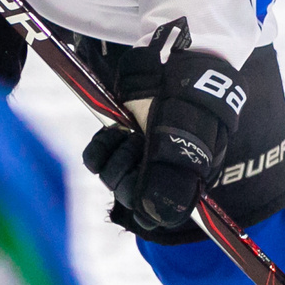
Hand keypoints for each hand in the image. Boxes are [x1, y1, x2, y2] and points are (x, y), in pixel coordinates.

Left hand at [81, 20, 245, 234]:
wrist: (176, 66)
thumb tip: (152, 218)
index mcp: (183, 182)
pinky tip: (114, 130)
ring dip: (115, 155)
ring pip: (111, 178)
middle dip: (126, 171)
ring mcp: (137, 157)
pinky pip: (95, 160)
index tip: (141, 180)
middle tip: (137, 143)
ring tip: (128, 131)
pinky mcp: (117, 141)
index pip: (156, 214)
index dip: (143, 200)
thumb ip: (170, 181)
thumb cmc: (190, 103)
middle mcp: (159, 174)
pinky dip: (100, 147)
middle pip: (128, 197)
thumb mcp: (185, 141)